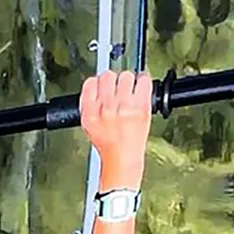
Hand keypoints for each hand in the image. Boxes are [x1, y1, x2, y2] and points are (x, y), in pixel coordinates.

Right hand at [79, 70, 151, 184]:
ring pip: (126, 76)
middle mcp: (106, 106)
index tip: (102, 85)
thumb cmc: (107, 144)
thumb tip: (95, 88)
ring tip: (130, 88)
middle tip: (118, 87)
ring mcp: (125, 106)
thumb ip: (89, 105)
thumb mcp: (88, 125)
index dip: (98, 82)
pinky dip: (144, 80)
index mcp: (90, 110)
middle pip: (108, 76)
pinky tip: (142, 85)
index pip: (91, 83)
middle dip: (113, 80)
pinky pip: (144, 81)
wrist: (121, 158)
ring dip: (128, 80)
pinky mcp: (142, 106)